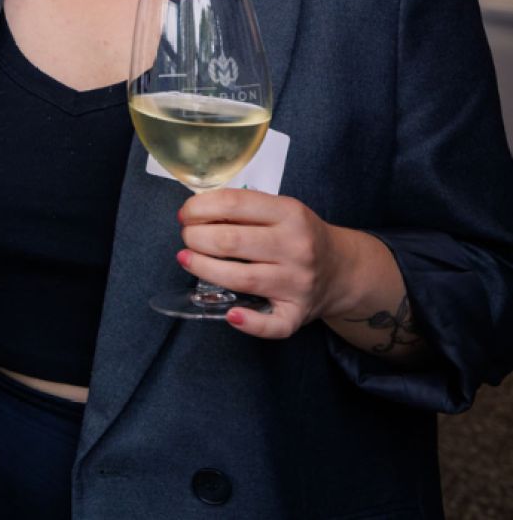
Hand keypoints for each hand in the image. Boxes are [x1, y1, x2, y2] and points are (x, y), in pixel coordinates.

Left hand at [176, 189, 360, 338]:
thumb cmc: (300, 236)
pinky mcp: (299, 313)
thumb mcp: (281, 210)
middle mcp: (296, 248)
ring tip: (186, 259)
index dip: (199, 208)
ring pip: (241, 279)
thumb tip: (194, 213)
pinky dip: (249, 323)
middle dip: (196, 238)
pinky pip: (273, 325)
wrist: (344, 269)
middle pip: (231, 242)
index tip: (185, 214)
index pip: (234, 204)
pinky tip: (231, 314)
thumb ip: (244, 208)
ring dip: (203, 269)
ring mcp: (298, 283)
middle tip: (187, 238)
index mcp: (290, 214)